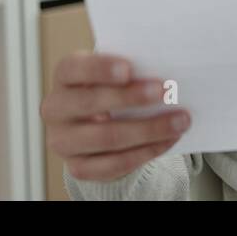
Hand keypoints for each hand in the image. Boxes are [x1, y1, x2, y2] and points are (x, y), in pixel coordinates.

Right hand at [41, 52, 190, 181]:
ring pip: (107, 138)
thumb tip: (165, 76)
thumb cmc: (113, 89)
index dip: (99, 68)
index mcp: (63, 77)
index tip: (129, 69)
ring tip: (180, 120)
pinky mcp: (79, 167)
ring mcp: (63, 142)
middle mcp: (56, 109)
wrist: (98, 125)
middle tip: (165, 91)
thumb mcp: (116, 75)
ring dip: (149, 129)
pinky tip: (168, 140)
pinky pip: (114, 164)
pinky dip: (146, 151)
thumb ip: (131, 72)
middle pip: (90, 103)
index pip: (73, 68)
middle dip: (131, 97)